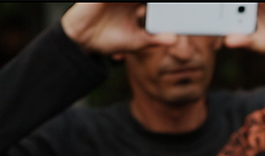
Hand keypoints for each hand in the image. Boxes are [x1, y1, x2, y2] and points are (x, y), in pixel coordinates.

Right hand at [62, 3, 177, 54]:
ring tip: (145, 7)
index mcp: (136, 5)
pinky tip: (138, 6)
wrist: (83, 43)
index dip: (165, 5)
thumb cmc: (109, 40)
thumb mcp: (137, 42)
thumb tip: (175, 39)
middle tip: (173, 3)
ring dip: (145, 1)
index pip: (154, 3)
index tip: (181, 6)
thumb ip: (155, 39)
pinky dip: (126, 0)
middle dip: (158, 3)